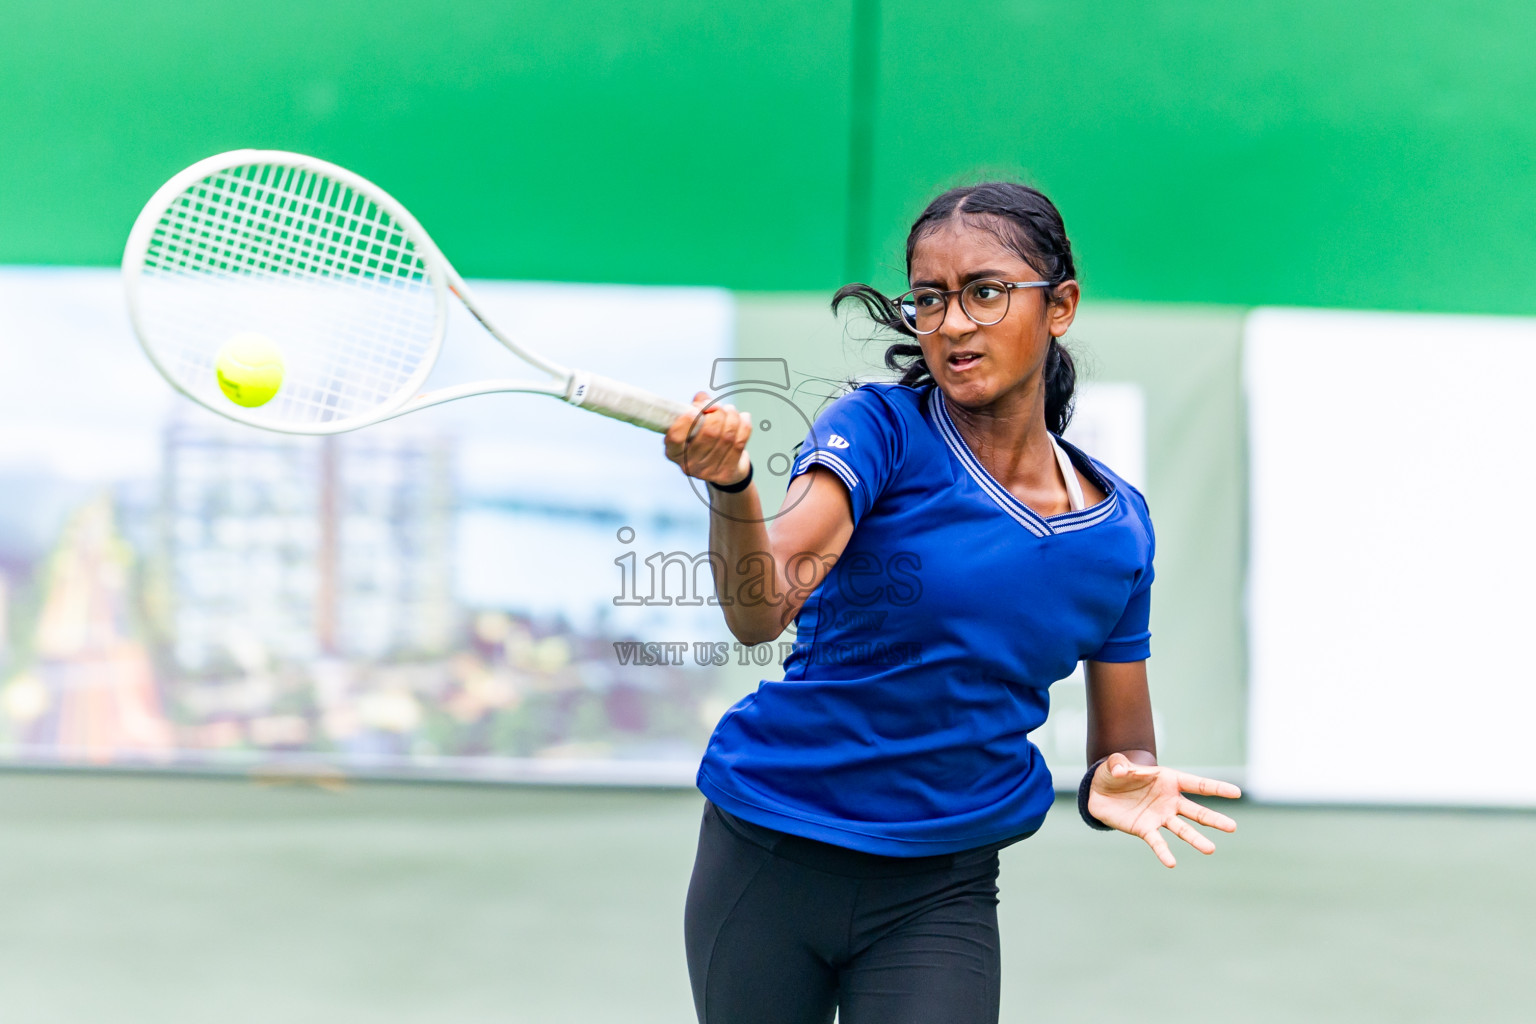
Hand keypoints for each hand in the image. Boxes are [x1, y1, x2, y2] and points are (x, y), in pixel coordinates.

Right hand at [664, 391, 752, 486]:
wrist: (721, 467)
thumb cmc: (703, 438)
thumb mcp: (693, 424)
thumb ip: (695, 407)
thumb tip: (703, 398)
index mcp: (674, 451)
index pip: (676, 437)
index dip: (686, 422)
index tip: (695, 410)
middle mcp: (688, 465)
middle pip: (709, 432)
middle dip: (717, 414)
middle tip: (719, 407)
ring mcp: (708, 471)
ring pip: (727, 436)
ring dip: (732, 417)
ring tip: (730, 410)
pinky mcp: (726, 473)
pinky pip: (740, 443)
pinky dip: (744, 426)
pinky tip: (743, 417)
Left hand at [1086, 753, 1239, 867]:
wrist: (1100, 792)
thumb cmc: (1114, 774)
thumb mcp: (1114, 764)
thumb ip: (1118, 764)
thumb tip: (1121, 771)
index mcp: (1169, 780)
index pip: (1197, 785)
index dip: (1216, 788)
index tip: (1237, 792)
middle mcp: (1170, 800)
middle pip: (1197, 811)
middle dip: (1214, 819)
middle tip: (1232, 827)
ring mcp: (1160, 817)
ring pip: (1182, 829)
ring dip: (1195, 839)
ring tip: (1210, 849)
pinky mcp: (1146, 829)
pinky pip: (1158, 842)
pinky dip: (1164, 852)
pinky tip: (1171, 863)